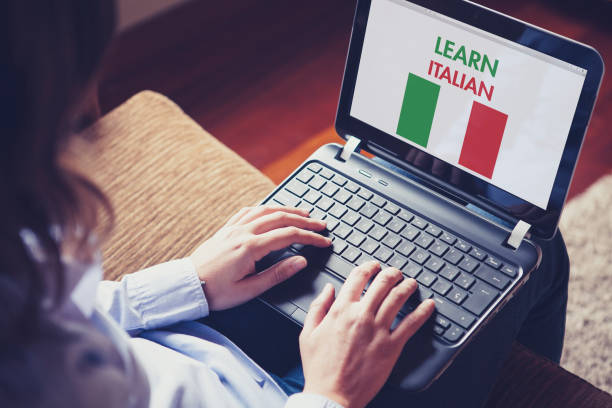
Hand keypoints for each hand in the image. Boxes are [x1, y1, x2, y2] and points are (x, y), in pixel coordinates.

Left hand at [190, 205, 330, 310]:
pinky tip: (270, 210)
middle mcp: (243, 232)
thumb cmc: (216, 292)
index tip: (324, 241)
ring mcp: (233, 228)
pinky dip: (264, 207)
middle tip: (320, 224)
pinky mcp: (225, 229)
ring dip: (287, 209)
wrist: (187, 286)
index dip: (310, 237)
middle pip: (280, 218)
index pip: (289, 235)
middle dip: (304, 220)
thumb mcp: (249, 289)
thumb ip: (277, 274)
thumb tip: (301, 261)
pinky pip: (248, 211)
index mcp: (250, 247)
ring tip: (303, 213)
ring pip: (265, 210)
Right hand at [299, 261, 434, 407]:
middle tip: (396, 273)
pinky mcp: (391, 346)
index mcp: (340, 310)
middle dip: (391, 274)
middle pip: (382, 284)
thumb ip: (318, 307)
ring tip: (411, 283)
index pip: (358, 278)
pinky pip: (411, 324)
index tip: (374, 265)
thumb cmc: (319, 367)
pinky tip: (429, 305)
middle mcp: (361, 316)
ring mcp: (378, 330)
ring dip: (407, 286)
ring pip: (397, 298)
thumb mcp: (308, 333)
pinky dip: (422, 312)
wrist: (332, 394)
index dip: (368, 267)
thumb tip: (328, 289)